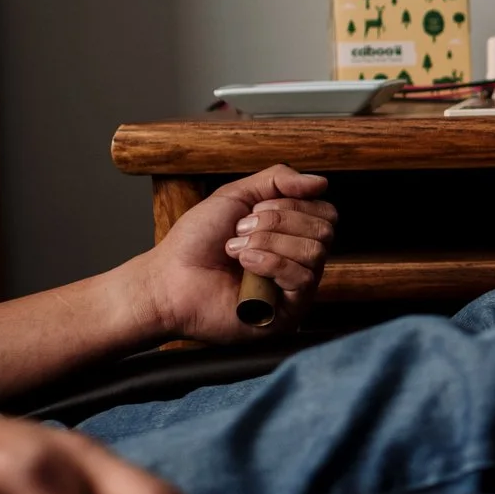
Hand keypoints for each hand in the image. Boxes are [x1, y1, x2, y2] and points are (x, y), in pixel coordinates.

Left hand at [124, 166, 336, 343]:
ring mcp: (296, 289)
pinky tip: (245, 265)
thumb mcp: (236, 195)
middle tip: (240, 231)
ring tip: (236, 251)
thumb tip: (322, 181)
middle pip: (324, 230)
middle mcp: (300, 261)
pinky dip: (271, 262)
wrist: (168, 279)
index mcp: (293, 235)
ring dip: (268, 242)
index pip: (325, 212)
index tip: (252, 211)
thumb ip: (278, 180)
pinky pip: (303, 278)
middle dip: (277, 221)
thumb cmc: (195, 243)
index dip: (291, 205)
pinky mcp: (289, 313)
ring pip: (315, 252)